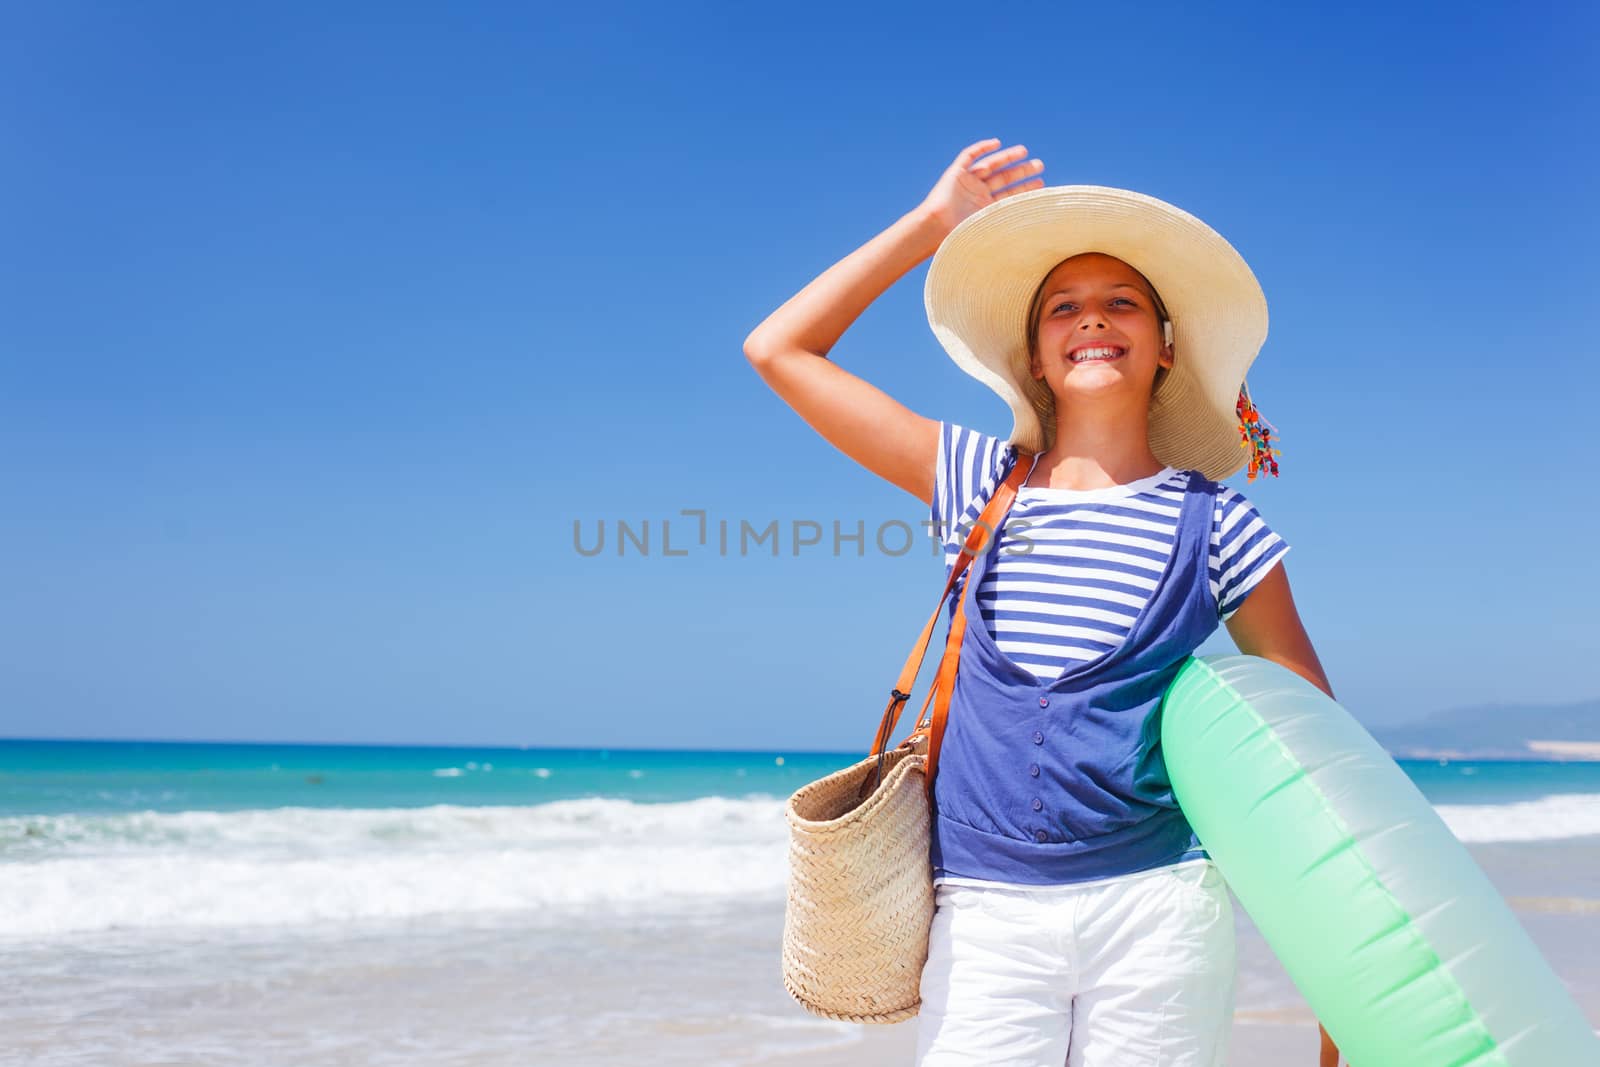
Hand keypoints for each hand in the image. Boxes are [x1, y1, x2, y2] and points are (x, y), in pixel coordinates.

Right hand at [918, 138, 1044, 237]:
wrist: (935, 227)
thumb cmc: (959, 234)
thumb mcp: (988, 232)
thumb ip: (1007, 229)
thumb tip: (1035, 234)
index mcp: (986, 208)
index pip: (1010, 195)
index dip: (1026, 189)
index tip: (1042, 184)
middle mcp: (978, 194)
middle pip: (1004, 178)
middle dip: (1022, 172)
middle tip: (1040, 165)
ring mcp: (967, 182)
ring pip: (991, 165)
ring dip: (1007, 157)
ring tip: (1025, 151)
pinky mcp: (955, 173)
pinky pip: (968, 156)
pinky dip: (981, 148)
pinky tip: (996, 142)